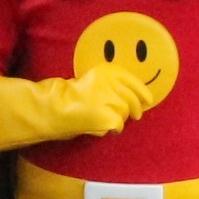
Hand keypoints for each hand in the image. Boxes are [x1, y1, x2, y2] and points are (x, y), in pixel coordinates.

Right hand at [0, 65, 156, 151]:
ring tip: (103, 119)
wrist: (50, 108)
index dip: (143, 91)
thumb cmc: (64, 97)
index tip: (148, 99)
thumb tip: (131, 99)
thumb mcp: (88, 83)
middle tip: (136, 115)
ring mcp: (110, 99)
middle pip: (131, 99)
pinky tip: (100, 127)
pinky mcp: (108, 116)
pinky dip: (111, 129)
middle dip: (135, 109)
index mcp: (105, 70)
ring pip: (124, 114)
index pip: (132, 80)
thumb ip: (107, 87)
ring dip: (118, 119)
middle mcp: (110, 82)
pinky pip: (117, 125)